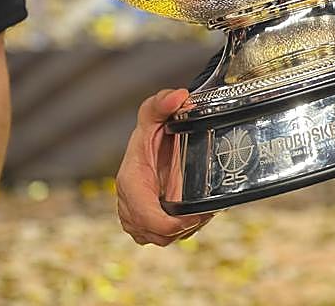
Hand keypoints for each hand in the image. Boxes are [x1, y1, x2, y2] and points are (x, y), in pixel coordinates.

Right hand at [117, 88, 213, 245]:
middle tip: (205, 213)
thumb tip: (178, 97)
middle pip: (154, 233)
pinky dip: (180, 229)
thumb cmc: (154, 127)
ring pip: (159, 238)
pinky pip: (162, 236)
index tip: (194, 217)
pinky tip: (195, 214)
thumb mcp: (155, 112)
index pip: (145, 216)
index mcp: (130, 181)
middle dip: (180, 227)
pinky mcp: (148, 220)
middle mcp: (129, 202)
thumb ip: (162, 102)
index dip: (169, 223)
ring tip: (202, 213)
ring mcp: (138, 214)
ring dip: (181, 230)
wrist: (158, 137)